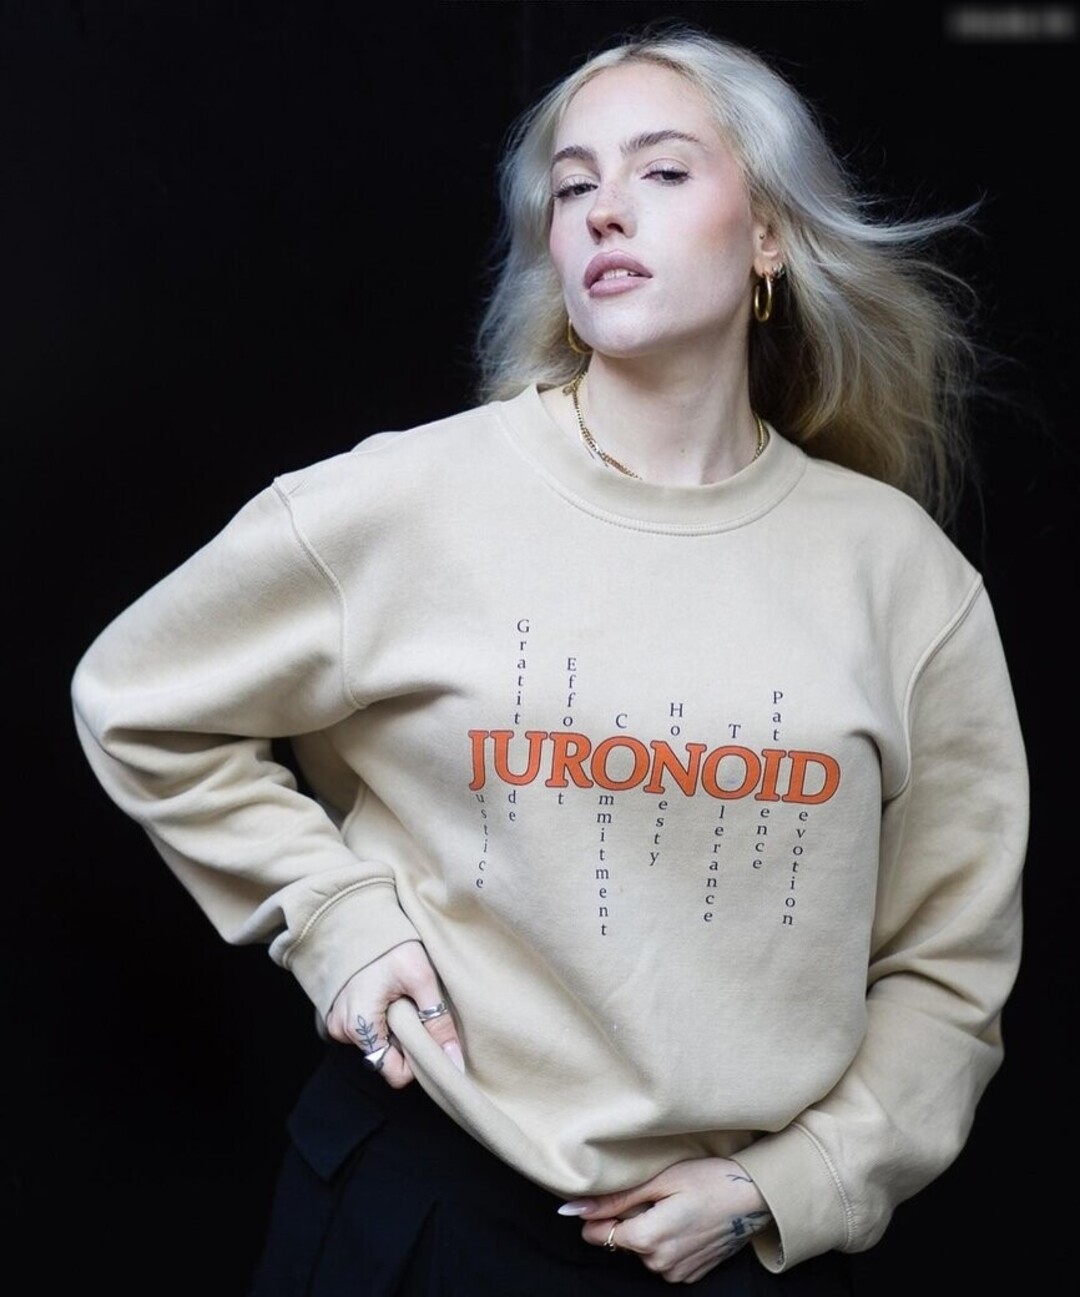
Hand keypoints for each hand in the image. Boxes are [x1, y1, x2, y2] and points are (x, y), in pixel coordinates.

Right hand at [324, 939, 465, 1087]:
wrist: (358, 915)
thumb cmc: (389, 944)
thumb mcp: (421, 978)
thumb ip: (438, 1021)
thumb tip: (455, 1061)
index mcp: (360, 1025)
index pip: (394, 1073)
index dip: (416, 1060)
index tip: (428, 1035)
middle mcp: (342, 1029)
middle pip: (385, 1058)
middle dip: (405, 1041)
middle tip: (416, 1009)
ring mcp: (337, 1021)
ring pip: (376, 1044)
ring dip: (393, 1029)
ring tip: (400, 997)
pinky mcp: (338, 1012)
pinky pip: (365, 1029)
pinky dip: (380, 1019)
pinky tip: (387, 995)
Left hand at [561, 1158, 771, 1284]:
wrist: (753, 1197)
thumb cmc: (708, 1179)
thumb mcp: (660, 1180)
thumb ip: (615, 1199)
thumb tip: (574, 1210)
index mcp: (647, 1240)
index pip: (597, 1234)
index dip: (600, 1213)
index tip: (617, 1196)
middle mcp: (659, 1264)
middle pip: (622, 1240)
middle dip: (631, 1218)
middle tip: (659, 1195)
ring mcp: (676, 1273)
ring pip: (643, 1249)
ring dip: (649, 1229)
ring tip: (676, 1206)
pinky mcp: (690, 1274)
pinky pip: (663, 1258)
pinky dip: (667, 1240)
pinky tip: (685, 1220)